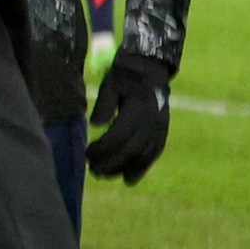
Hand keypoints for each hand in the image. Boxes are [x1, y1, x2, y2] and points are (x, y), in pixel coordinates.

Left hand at [87, 51, 171, 183]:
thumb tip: (95, 126)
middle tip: (92, 170)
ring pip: (142, 156)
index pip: (119, 136)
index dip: (102, 149)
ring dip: (122, 169)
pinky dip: (141, 168)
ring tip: (104, 175)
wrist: (152, 69)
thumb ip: (104, 105)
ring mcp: (159, 129)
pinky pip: (153, 154)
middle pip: (130, 150)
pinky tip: (128, 179)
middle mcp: (152, 122)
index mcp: (138, 108)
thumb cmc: (125, 75)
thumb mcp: (110, 84)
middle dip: (110, 163)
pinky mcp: (162, 133)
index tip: (87, 154)